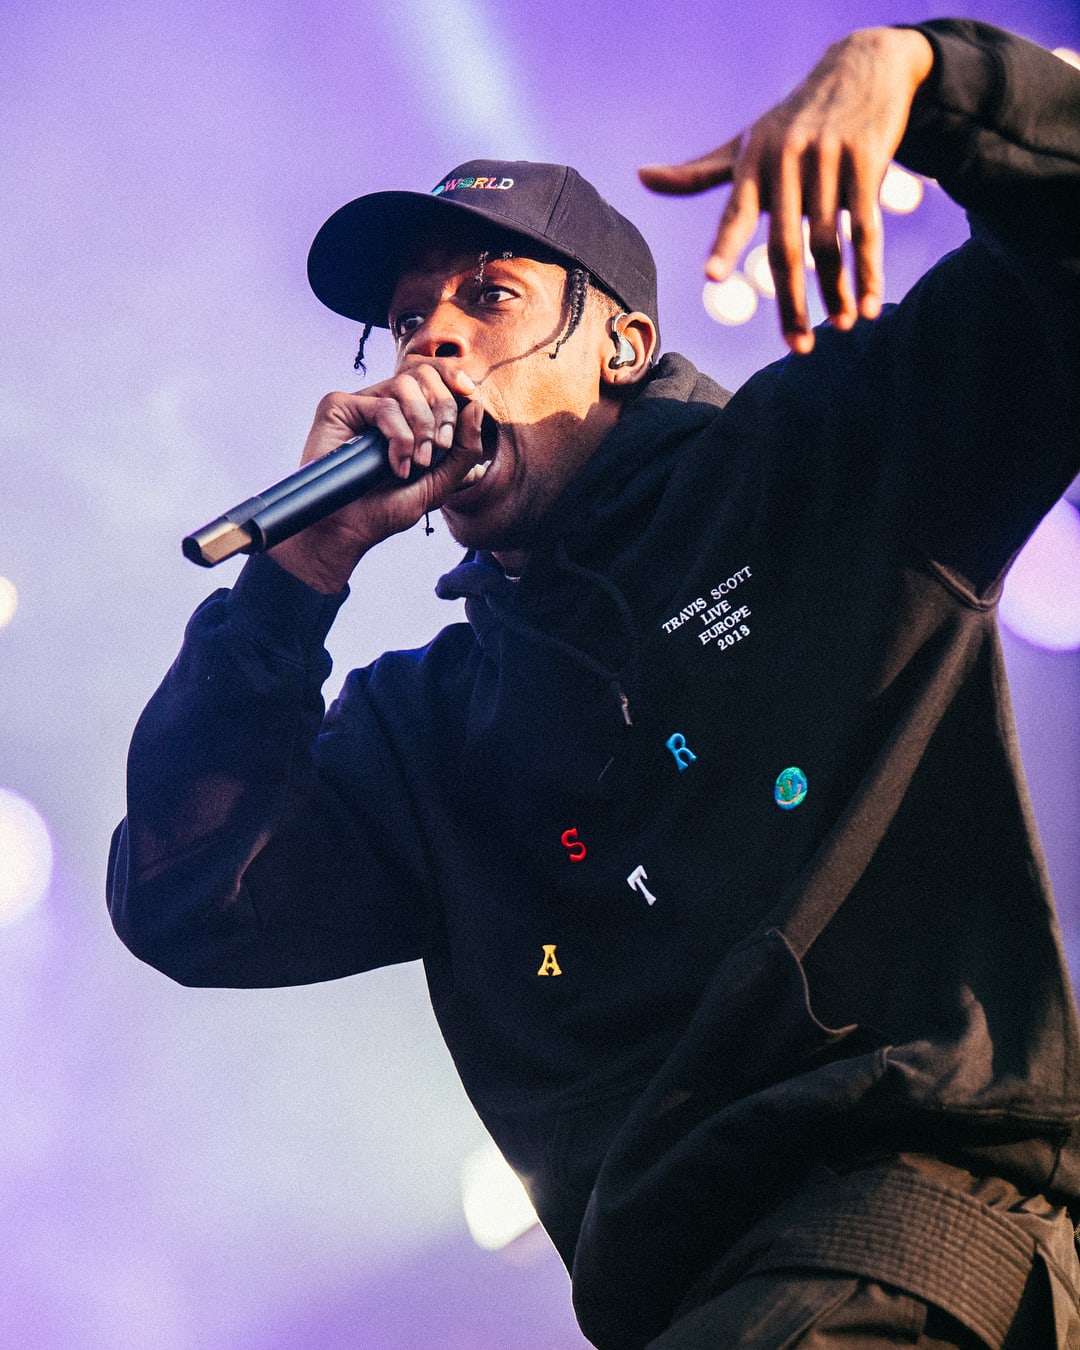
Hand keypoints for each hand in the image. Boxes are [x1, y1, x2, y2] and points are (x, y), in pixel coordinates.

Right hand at [269, 361, 485, 591]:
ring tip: (417, 462)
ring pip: (405, 386)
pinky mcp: (338, 407)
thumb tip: (476, 404)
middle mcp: (382, 403)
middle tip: (440, 447)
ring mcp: (359, 404)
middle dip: (443, 409)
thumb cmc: (387, 509)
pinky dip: (399, 437)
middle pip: (423, 373)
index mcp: (405, 414)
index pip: (434, 377)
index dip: (454, 379)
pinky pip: (384, 405)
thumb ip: (464, 449)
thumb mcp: (439, 483)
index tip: (470, 395)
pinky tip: (395, 465)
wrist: (348, 530)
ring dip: (421, 426)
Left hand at [639, 27, 933, 352]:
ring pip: (829, 243)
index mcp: (752, 161)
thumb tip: (640, 177)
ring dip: (837, 292)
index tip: (712, 277)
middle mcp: (788, 160)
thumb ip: (700, 173)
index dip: (724, 244)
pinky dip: (869, 271)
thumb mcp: (746, 140)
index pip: (734, 211)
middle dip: (794, 303)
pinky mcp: (867, 161)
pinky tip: (870, 304)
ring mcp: (828, 160)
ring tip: (844, 326)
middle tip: (800, 347)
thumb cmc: (792, 117)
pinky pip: (866, 228)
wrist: (861, 65)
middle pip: (785, 247)